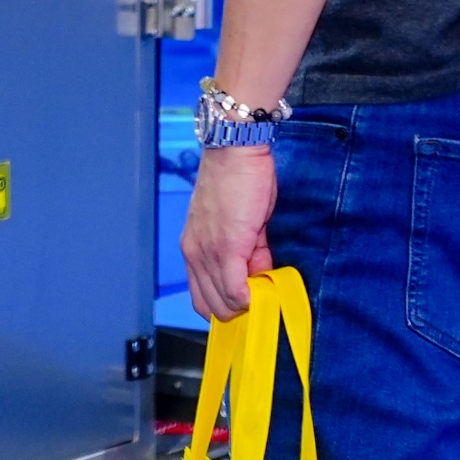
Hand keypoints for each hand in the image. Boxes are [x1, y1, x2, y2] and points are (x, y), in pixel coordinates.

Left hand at [182, 146, 277, 321]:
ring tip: (265, 280)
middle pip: (211, 307)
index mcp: (193, 248)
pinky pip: (238, 290)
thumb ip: (247, 254)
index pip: (202, 299)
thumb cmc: (238, 181)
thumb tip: (258, 280)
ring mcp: (209, 253)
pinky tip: (266, 286)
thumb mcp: (237, 224)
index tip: (249, 302)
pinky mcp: (228, 248)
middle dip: (239, 309)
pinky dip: (253, 296)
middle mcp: (194, 254)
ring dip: (249, 301)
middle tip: (261, 293)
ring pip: (224, 304)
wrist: (236, 150)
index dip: (227, 306)